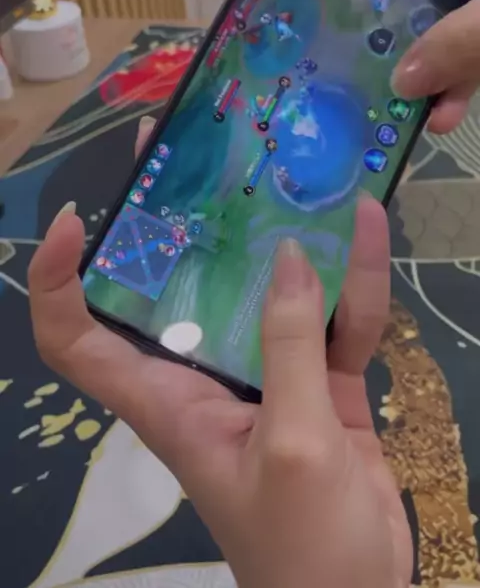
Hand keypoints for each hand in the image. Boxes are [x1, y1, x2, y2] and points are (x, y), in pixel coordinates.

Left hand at [28, 117, 412, 587]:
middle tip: (194, 151)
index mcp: (165, 400)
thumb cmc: (303, 544)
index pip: (77, 338)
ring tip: (292, 166)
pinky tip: (370, 226)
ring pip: (265, 289)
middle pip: (178, 288)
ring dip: (281, 234)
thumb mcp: (293, 444)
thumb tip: (290, 255)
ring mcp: (267, 372)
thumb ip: (290, 347)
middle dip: (182, 221)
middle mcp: (204, 374)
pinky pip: (335, 316)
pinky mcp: (321, 379)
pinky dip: (355, 277)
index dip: (59, 280)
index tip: (77, 218)